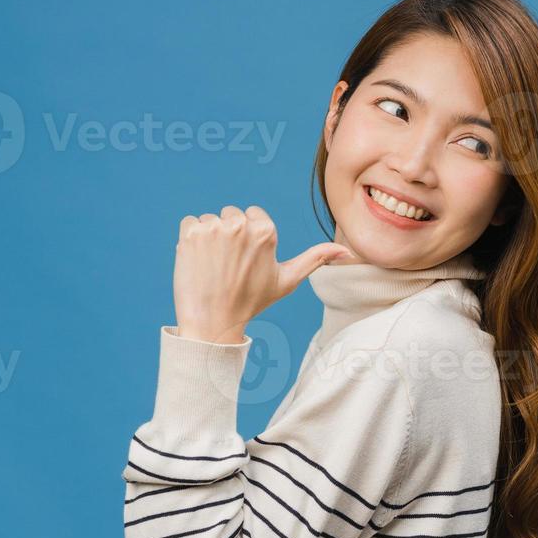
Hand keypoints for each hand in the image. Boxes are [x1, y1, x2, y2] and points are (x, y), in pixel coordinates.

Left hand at [173, 205, 358, 343]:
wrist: (212, 322)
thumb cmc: (251, 302)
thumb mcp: (287, 280)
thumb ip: (316, 259)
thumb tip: (348, 252)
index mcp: (266, 231)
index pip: (253, 215)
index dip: (248, 238)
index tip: (246, 261)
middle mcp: (240, 225)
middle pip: (231, 215)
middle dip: (228, 236)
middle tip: (229, 266)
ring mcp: (213, 228)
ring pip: (210, 220)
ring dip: (208, 238)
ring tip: (213, 266)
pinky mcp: (190, 233)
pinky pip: (189, 222)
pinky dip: (189, 240)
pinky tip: (197, 261)